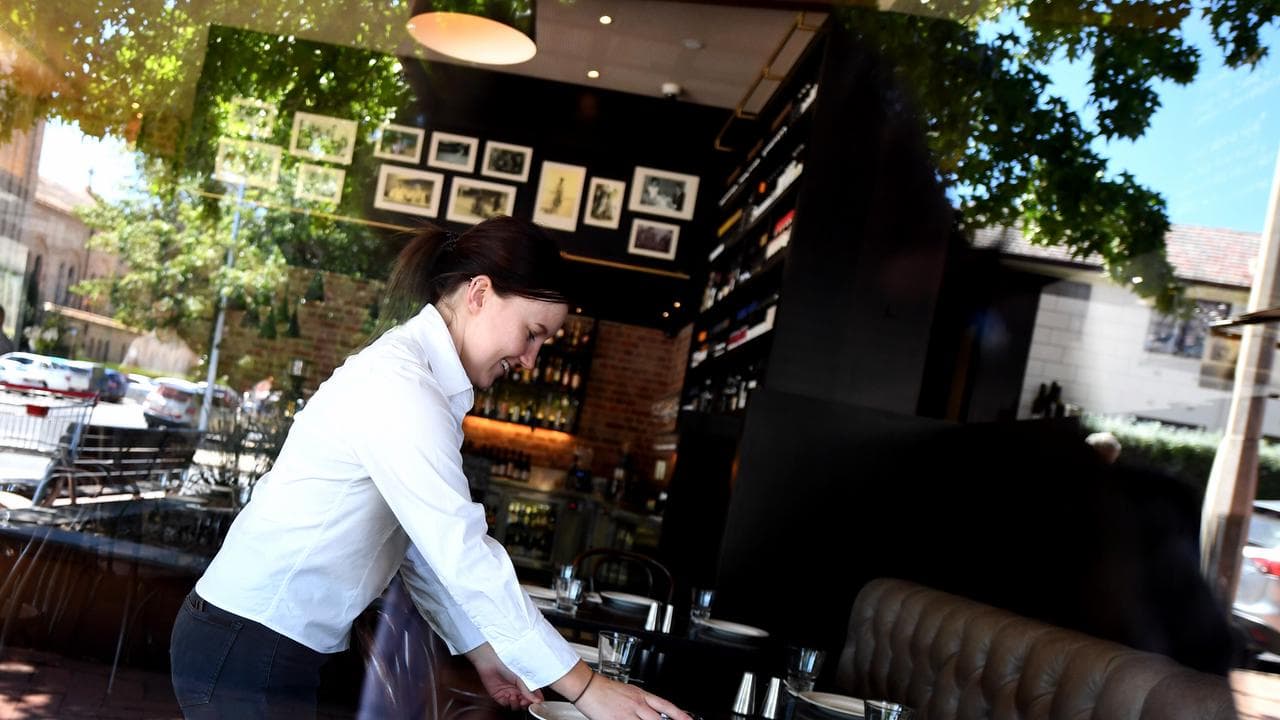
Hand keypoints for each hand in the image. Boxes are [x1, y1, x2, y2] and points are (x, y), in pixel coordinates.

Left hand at [464, 643, 543, 709]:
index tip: (536, 703)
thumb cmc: (506, 663)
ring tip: (514, 696)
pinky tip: (508, 696)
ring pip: (516, 705)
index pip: (534, 695)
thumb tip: (537, 700)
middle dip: (526, 704)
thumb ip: (528, 690)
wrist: (490, 661)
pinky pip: (506, 704)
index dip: (535, 700)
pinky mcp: (499, 695)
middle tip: (524, 701)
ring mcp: (509, 692)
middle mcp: (518, 688)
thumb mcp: (520, 677)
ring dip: (516, 703)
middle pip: (525, 702)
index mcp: (525, 683)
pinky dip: (508, 702)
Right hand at [574, 673, 691, 719]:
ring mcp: (627, 715)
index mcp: (642, 695)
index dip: (681, 715)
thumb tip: (657, 711)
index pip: (667, 706)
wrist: (588, 687)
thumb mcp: (630, 692)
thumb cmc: (606, 690)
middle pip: (659, 719)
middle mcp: (637, 705)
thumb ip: (644, 702)